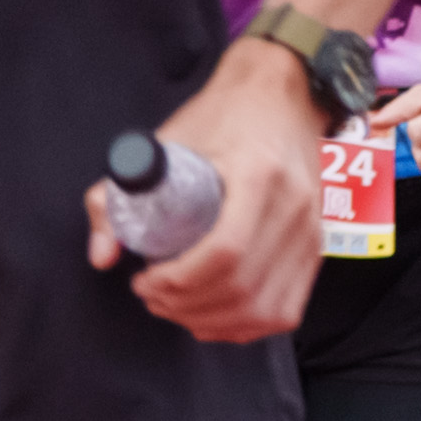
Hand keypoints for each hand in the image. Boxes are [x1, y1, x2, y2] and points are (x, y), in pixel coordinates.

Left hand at [98, 46, 320, 341]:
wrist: (284, 94)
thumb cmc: (224, 115)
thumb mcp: (164, 144)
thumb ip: (116, 195)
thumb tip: (102, 255)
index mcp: (258, 174)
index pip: (224, 252)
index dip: (179, 281)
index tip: (146, 280)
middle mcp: (294, 207)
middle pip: (242, 288)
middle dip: (187, 306)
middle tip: (153, 296)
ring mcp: (311, 232)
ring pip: (264, 309)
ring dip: (214, 322)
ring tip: (178, 307)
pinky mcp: (317, 248)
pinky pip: (286, 310)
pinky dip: (247, 326)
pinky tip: (215, 317)